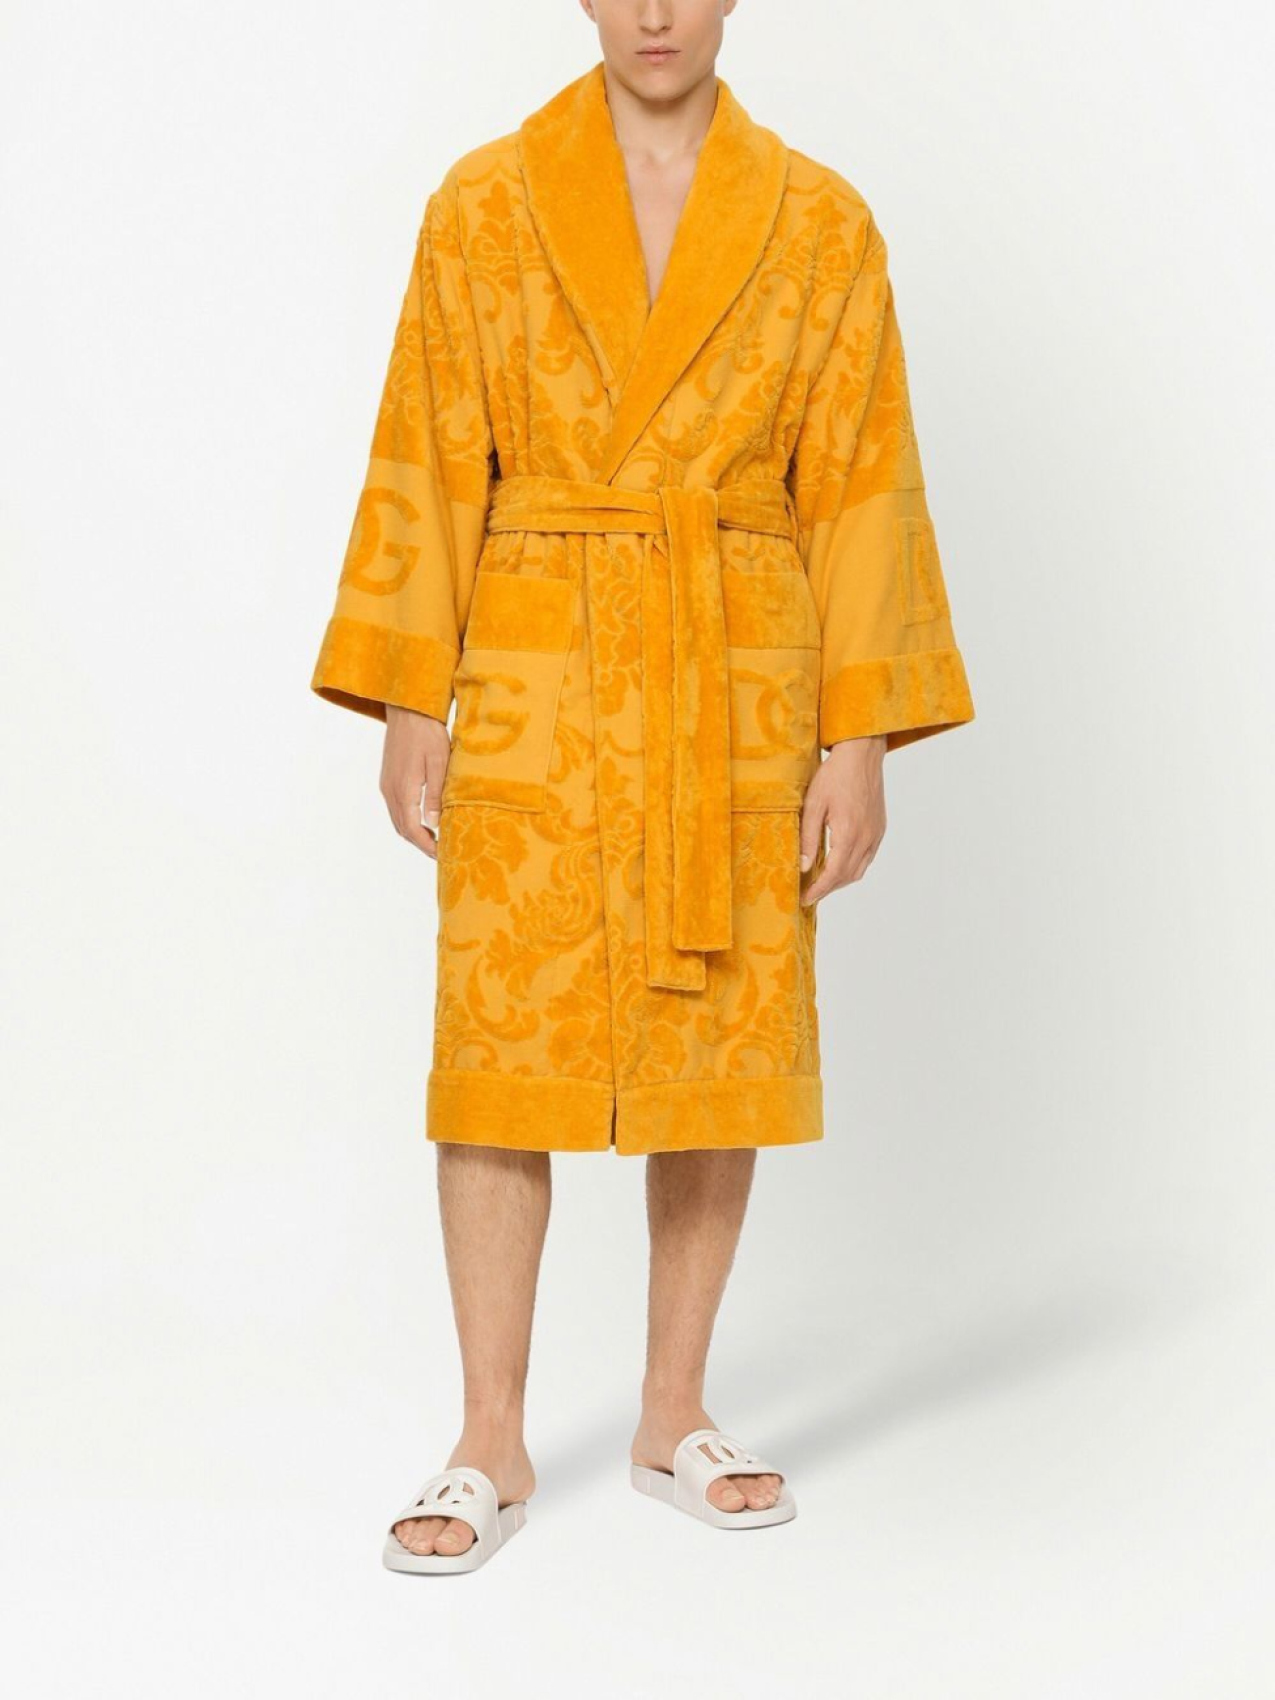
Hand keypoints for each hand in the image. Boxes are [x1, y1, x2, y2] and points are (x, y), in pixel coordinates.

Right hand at [380, 704, 450, 859]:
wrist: (407, 709)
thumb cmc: (427, 732)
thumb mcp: (439, 763)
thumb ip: (435, 795)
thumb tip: (434, 824)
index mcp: (403, 789)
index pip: (412, 829)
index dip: (426, 846)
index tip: (441, 855)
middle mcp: (390, 790)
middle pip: (402, 828)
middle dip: (420, 844)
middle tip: (440, 852)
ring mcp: (386, 784)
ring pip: (397, 819)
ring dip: (413, 833)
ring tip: (434, 840)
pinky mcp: (388, 778)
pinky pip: (396, 808)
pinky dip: (408, 820)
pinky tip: (422, 819)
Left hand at [799, 733, 887, 905]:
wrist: (862, 754)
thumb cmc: (835, 775)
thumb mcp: (813, 804)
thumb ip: (808, 837)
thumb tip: (804, 866)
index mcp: (849, 833)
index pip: (833, 874)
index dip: (818, 890)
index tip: (805, 899)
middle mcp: (867, 838)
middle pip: (847, 876)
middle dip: (828, 889)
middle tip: (809, 894)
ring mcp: (876, 834)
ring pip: (859, 869)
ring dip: (840, 881)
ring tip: (821, 883)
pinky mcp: (880, 828)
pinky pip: (867, 857)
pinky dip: (852, 867)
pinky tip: (838, 864)